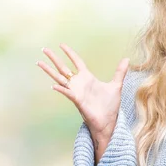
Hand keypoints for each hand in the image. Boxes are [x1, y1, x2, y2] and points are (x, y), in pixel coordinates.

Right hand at [36, 43, 129, 160]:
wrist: (108, 121)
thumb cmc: (109, 105)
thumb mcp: (116, 85)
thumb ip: (120, 72)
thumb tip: (127, 59)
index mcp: (88, 78)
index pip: (76, 62)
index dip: (70, 53)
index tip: (61, 45)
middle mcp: (80, 83)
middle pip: (64, 68)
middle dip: (54, 59)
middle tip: (44, 49)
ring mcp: (77, 92)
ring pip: (60, 79)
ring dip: (50, 71)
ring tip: (39, 62)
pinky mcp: (78, 101)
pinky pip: (68, 93)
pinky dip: (61, 89)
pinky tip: (53, 85)